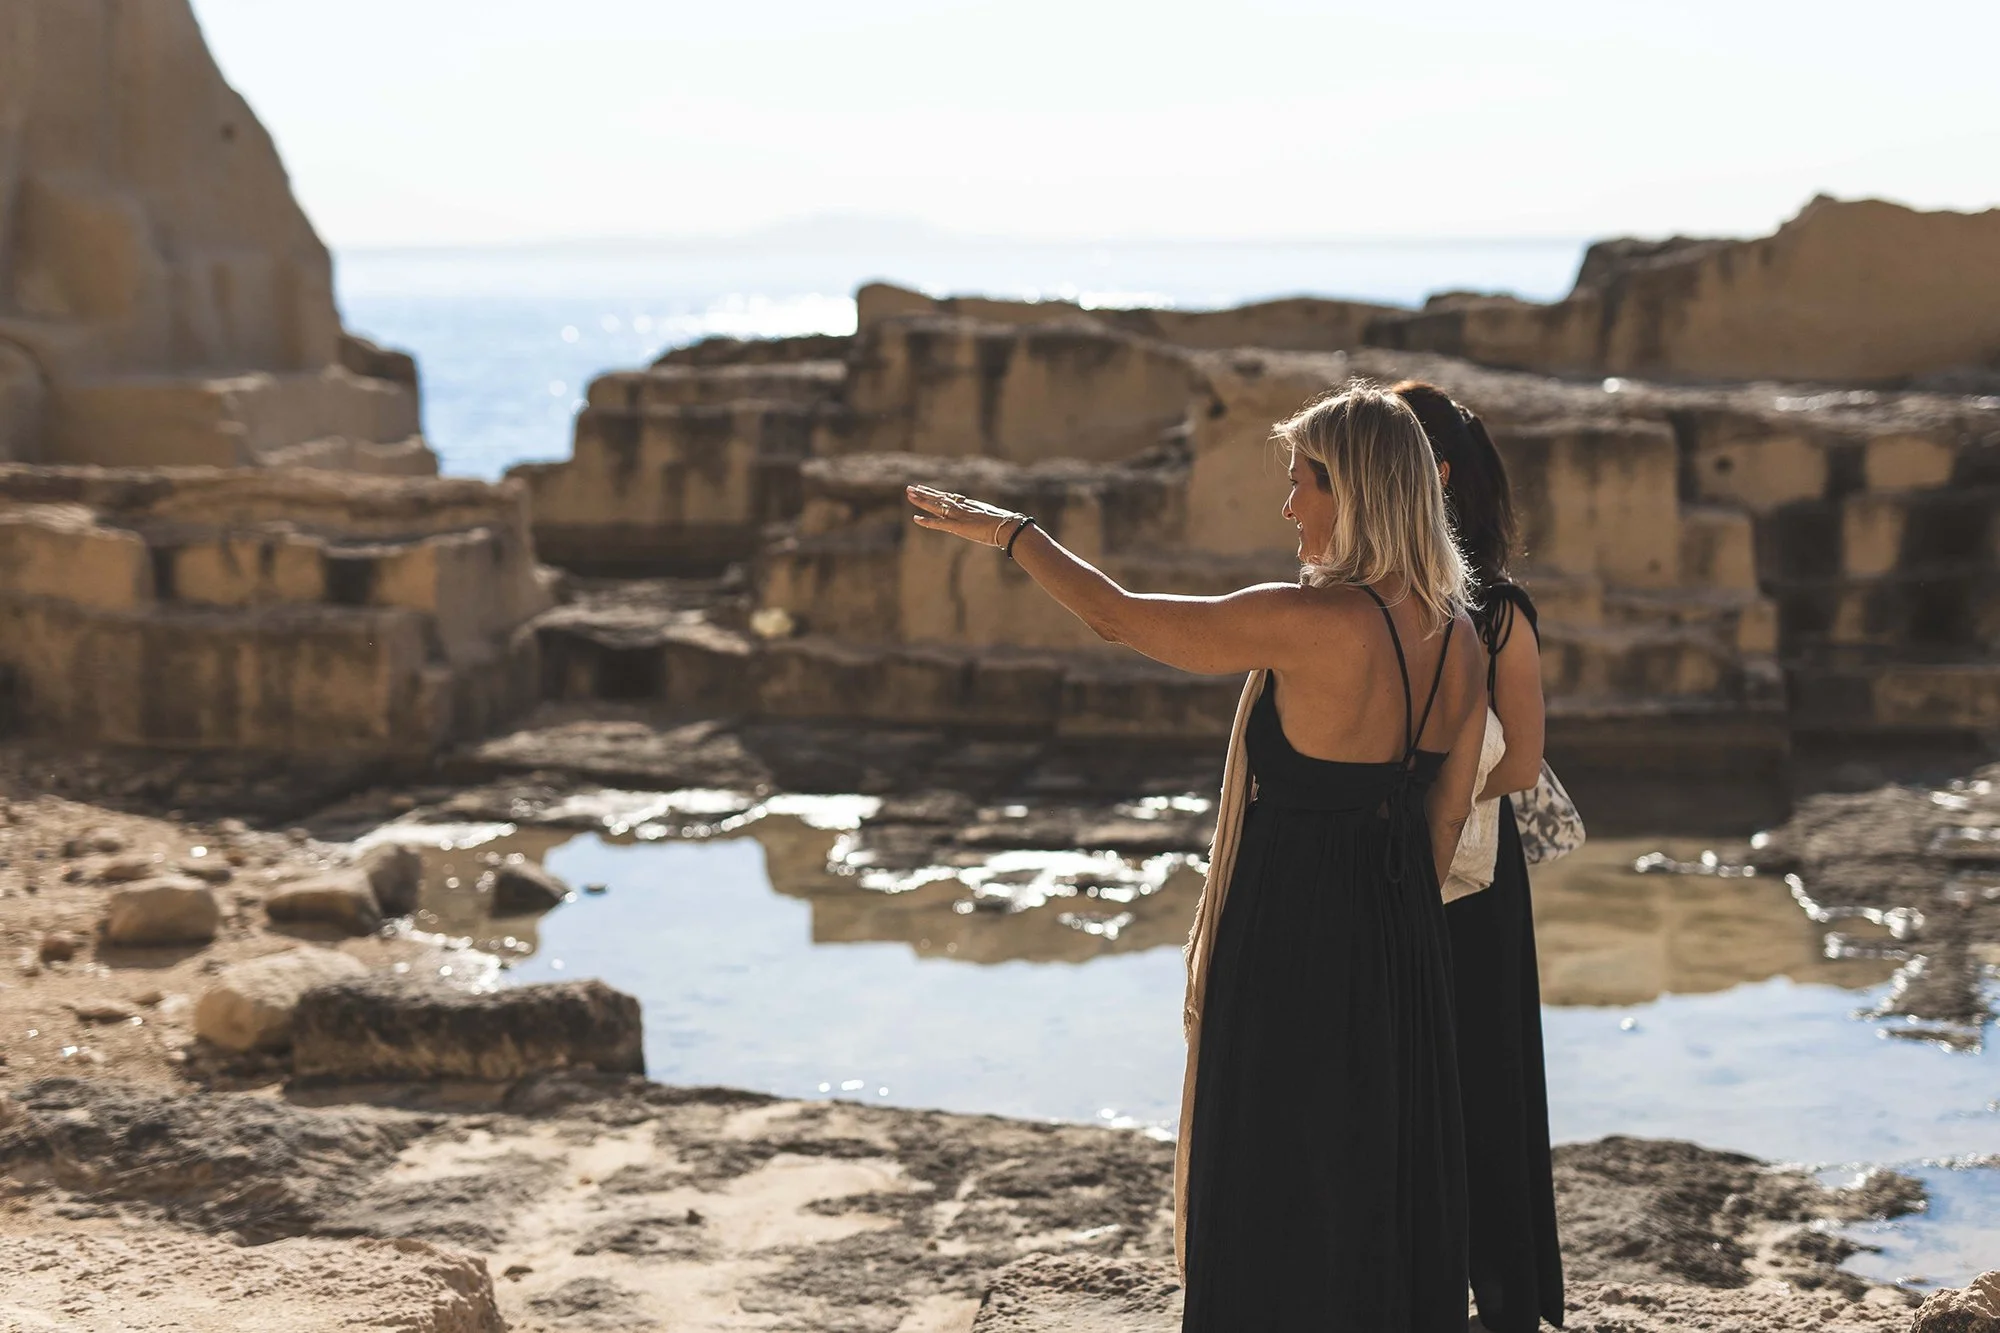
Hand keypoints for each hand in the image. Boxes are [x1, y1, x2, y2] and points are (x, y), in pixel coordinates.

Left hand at [906, 484, 1025, 547]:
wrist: (1008, 527)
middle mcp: (962, 507)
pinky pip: (938, 523)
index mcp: (971, 505)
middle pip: (939, 498)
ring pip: (936, 506)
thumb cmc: (1006, 525)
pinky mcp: (958, 527)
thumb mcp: (995, 519)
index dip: (937, 494)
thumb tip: (996, 521)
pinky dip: (926, 522)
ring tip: (909, 494)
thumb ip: (989, 519)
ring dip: (921, 501)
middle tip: (911, 487)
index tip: (927, 489)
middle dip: (925, 493)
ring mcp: (959, 516)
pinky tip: (915, 519)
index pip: (950, 497)